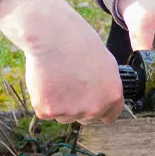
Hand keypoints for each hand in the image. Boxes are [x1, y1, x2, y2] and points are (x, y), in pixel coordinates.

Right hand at [0, 0, 124, 124]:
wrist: (52, 36)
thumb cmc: (77, 42)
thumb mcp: (105, 63)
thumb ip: (105, 86)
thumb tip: (101, 96)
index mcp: (112, 96)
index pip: (109, 116)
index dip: (99, 109)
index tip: (90, 102)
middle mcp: (94, 108)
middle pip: (86, 119)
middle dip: (78, 107)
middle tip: (68, 84)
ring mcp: (71, 112)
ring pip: (64, 116)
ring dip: (59, 104)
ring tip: (56, 77)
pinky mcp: (47, 111)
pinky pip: (45, 111)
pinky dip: (42, 99)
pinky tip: (45, 80)